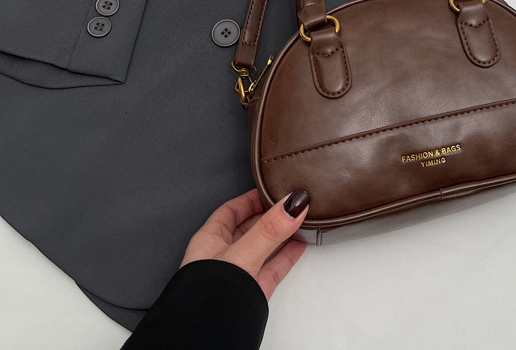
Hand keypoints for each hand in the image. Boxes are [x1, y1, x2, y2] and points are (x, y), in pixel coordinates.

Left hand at [181, 188, 309, 298]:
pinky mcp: (253, 291)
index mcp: (209, 240)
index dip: (251, 197)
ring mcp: (239, 274)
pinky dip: (287, 254)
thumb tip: (292, 204)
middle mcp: (222, 256)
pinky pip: (273, 266)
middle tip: (289, 202)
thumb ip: (269, 229)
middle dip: (269, 213)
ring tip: (299, 219)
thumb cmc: (208, 299)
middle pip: (249, 226)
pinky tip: (299, 245)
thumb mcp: (242, 255)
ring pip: (263, 246)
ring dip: (281, 233)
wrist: (208, 338)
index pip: (231, 210)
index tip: (271, 187)